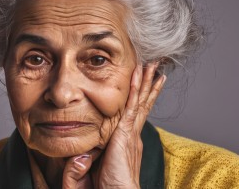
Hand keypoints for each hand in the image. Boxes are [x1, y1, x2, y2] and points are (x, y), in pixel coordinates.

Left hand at [62, 63, 165, 187]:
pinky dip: (136, 89)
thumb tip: (81, 157)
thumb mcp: (90, 172)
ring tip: (153, 65)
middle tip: (156, 68)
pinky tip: (138, 74)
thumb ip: (85, 163)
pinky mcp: (126, 134)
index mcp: (127, 142)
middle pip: (142, 104)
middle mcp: (133, 135)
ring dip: (146, 81)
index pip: (135, 115)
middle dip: (149, 85)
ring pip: (140, 101)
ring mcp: (131, 133)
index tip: (145, 85)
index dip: (141, 99)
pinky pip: (131, 106)